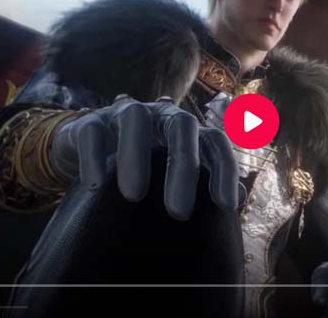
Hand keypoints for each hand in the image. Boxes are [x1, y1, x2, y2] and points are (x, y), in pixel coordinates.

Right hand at [48, 94, 238, 219]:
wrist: (88, 149)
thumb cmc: (143, 167)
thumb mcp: (172, 175)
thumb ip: (204, 183)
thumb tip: (239, 198)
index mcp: (186, 130)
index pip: (214, 141)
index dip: (224, 169)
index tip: (226, 207)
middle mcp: (160, 115)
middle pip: (181, 126)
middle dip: (183, 166)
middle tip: (179, 213)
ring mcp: (124, 114)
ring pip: (135, 119)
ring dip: (136, 155)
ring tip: (133, 196)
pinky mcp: (89, 121)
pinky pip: (92, 132)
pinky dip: (94, 156)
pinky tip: (95, 185)